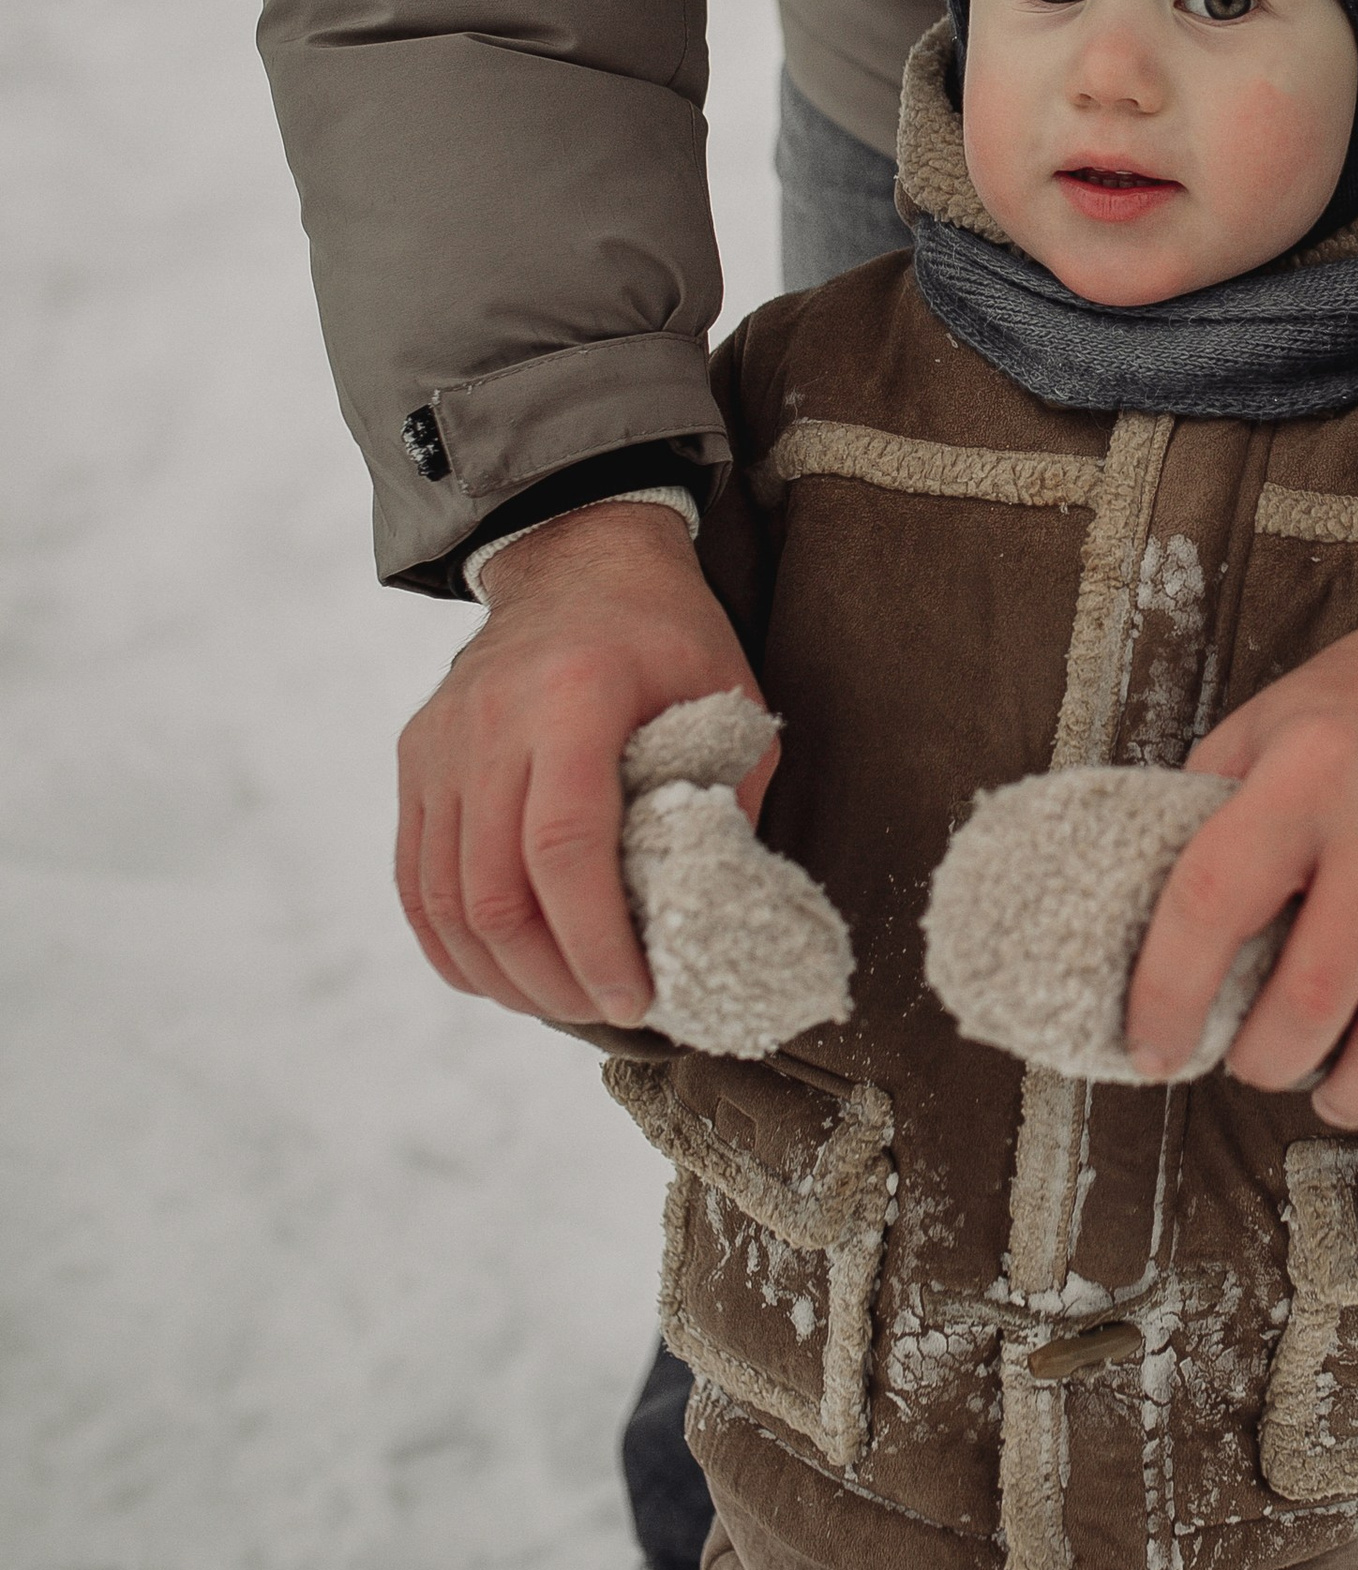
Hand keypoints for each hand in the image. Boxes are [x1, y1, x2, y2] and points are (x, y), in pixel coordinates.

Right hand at [394, 503, 772, 1025]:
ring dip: (502, 975)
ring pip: (445, 898)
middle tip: (609, 1012)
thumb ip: (730, 799)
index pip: (567, 848)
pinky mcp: (415, 761)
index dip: (597, 941)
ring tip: (563, 1004)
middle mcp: (490, 723)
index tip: (638, 997)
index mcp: (574, 698)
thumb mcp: (727, 698)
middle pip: (496, 890)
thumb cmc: (666, 634)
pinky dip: (452, 945)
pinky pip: (415, 879)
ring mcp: (439, 745)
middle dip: (553, 977)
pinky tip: (499, 977)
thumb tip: (720, 913)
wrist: (578, 557)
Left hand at [1125, 588, 1357, 1127]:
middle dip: (1267, 1058)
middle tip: (1252, 1065)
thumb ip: (1212, 806)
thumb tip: (1150, 916)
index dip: (1168, 994)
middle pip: (1313, 991)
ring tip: (1331, 1094)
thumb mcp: (1269, 720)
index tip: (1152, 1046)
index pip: (1211, 902)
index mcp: (1302, 770)